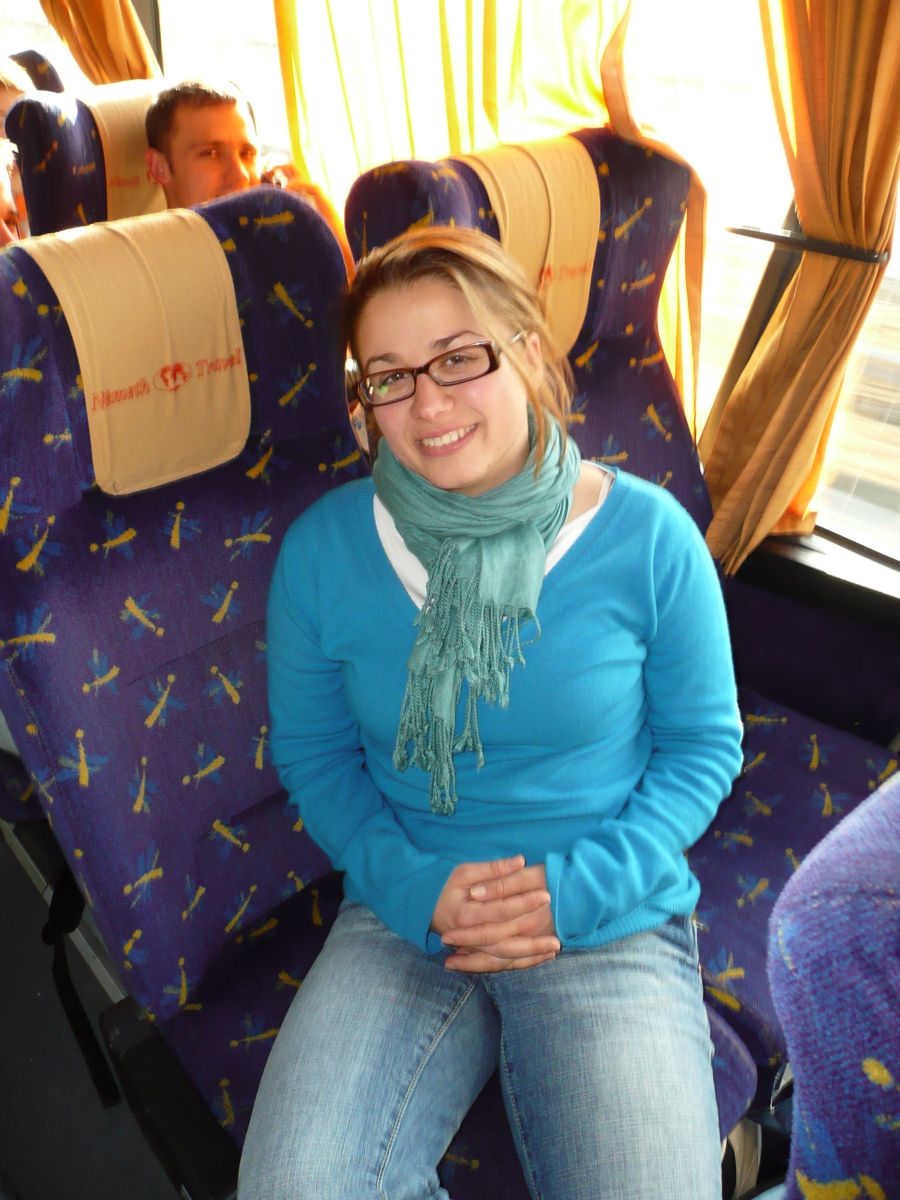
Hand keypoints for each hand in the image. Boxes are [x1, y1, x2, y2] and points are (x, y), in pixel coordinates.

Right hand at [432, 858, 558, 972]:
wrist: (423, 909)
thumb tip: (520, 861)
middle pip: (504, 942)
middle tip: (557, 937)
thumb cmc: (444, 886)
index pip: (500, 910)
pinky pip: (502, 964)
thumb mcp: (463, 871)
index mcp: (466, 914)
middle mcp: (469, 936)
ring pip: (504, 958)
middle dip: (532, 941)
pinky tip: (541, 957)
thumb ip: (492, 869)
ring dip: (530, 956)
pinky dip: (522, 963)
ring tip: (553, 949)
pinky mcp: (478, 954)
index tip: (545, 895)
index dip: (523, 903)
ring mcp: (473, 948)